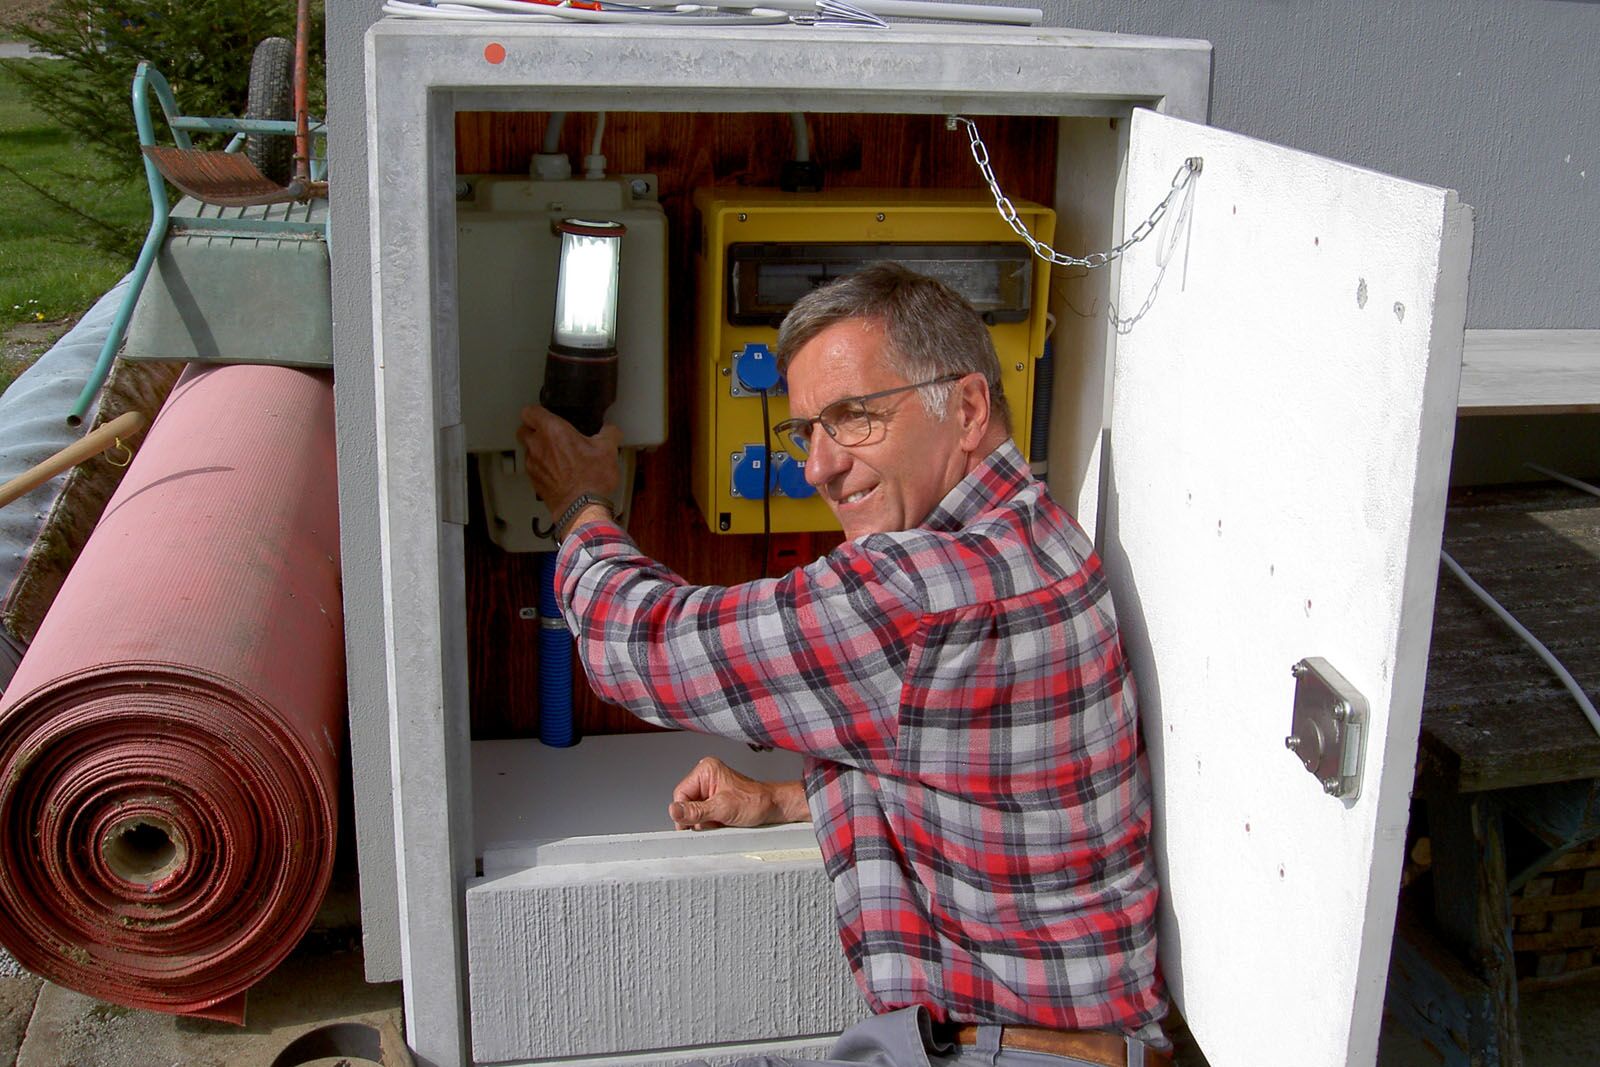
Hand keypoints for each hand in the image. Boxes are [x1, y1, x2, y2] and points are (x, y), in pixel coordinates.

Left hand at [517, 404, 622, 519]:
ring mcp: (533, 465)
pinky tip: (557, 472)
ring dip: (537, 450)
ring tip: (556, 455)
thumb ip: (609, 433)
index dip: (536, 412)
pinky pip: (533, 468)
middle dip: (532, 430)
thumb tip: (611, 430)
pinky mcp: (535, 482)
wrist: (582, 508)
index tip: (546, 415)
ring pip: (527, 450)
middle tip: (549, 434)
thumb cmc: (591, 478)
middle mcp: (538, 446)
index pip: (529, 412)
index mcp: (552, 431)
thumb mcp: (608, 450)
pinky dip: (541, 468)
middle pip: (522, 430)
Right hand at [668, 757, 806, 830]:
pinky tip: (722, 822)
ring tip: (721, 821)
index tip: (694, 824)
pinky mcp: (715, 799)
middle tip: (714, 821)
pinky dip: (710, 822)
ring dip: (704, 822)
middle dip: (697, 818)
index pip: (680, 794)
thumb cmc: (755, 802)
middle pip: (686, 804)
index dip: (684, 812)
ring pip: (694, 812)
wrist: (774, 807)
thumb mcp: (722, 809)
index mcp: (705, 771)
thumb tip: (674, 811)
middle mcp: (706, 777)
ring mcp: (711, 789)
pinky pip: (703, 815)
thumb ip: (696, 811)